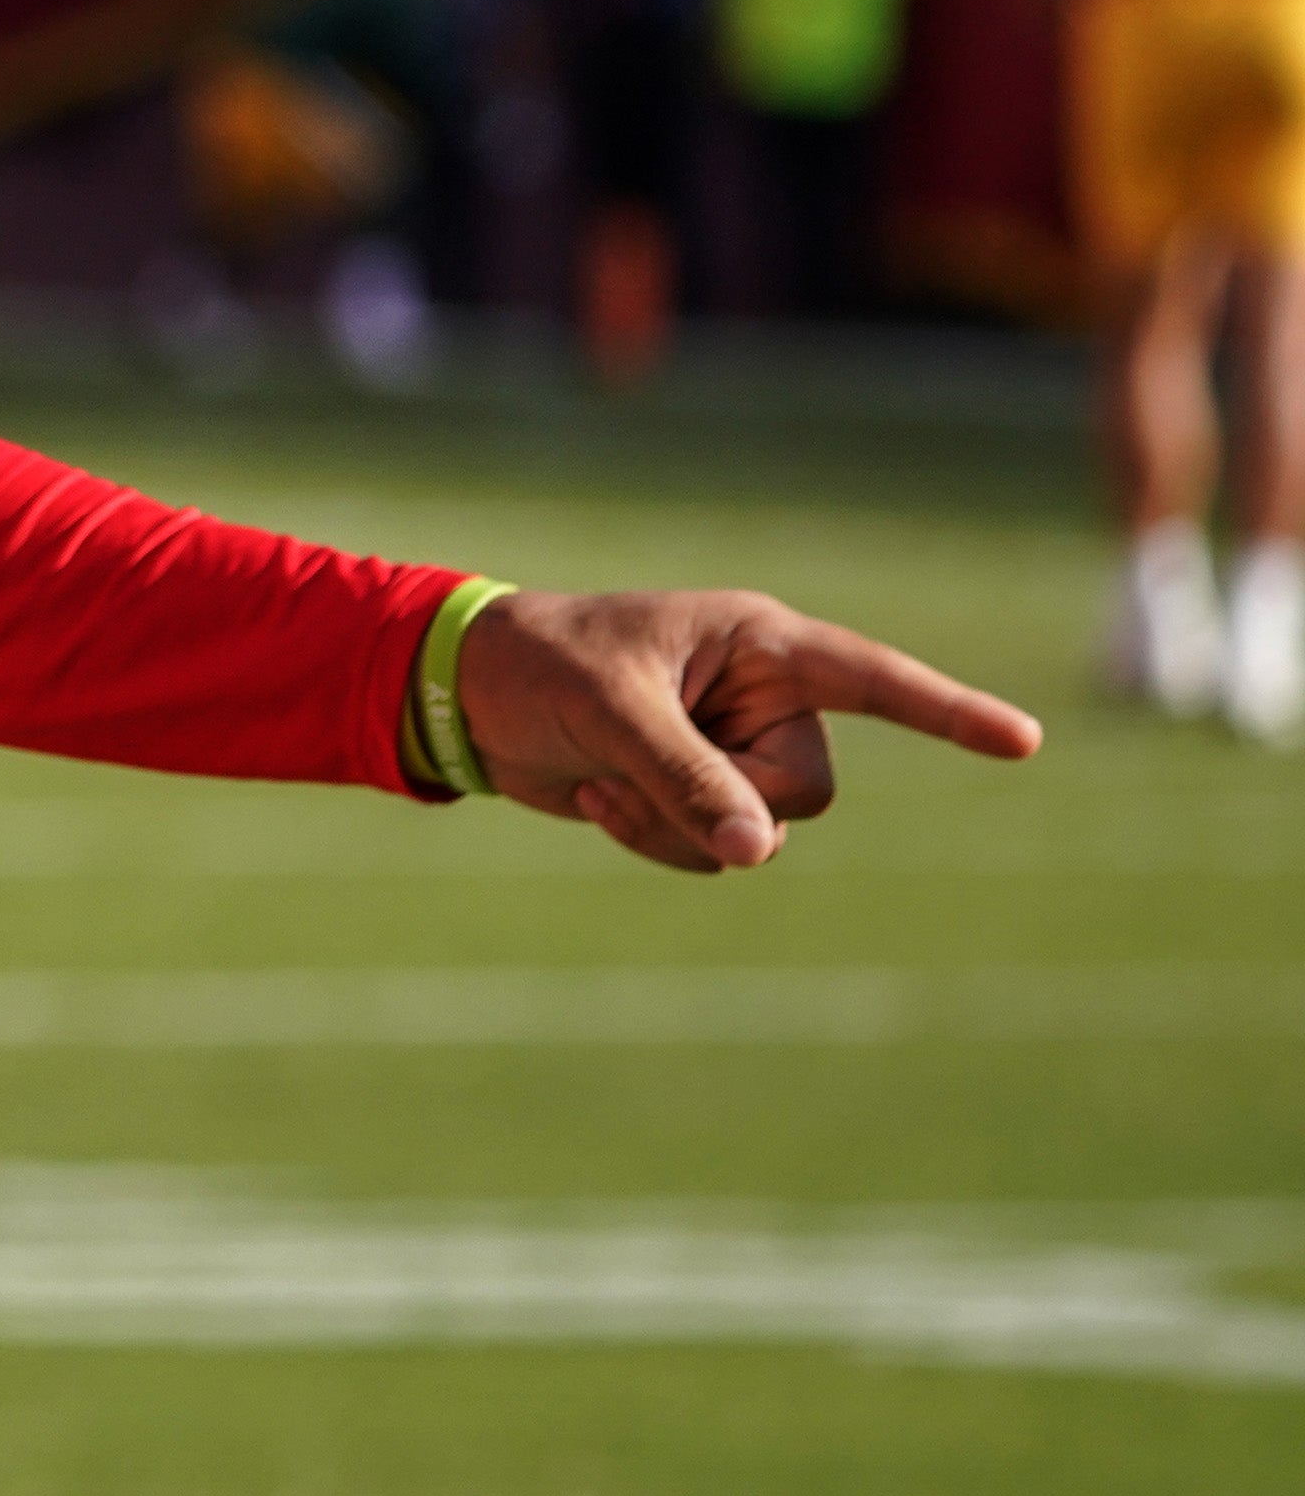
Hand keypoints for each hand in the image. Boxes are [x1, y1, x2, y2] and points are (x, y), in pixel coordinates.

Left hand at [456, 587, 1041, 873]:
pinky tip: (596, 797)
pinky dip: (658, 840)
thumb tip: (755, 852)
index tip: (1024, 741)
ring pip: (764, 833)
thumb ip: (689, 776)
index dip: (948, 712)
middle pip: (807, 790)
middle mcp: (763, 695)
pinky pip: (719, 851)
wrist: (470, 693)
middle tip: (635, 759)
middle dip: (727, 799)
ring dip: (681, 831)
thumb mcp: (611, 713)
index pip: (874, 678)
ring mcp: (735, 748)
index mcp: (759, 643)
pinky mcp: (702, 792)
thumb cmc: (540, 666)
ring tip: (606, 782)